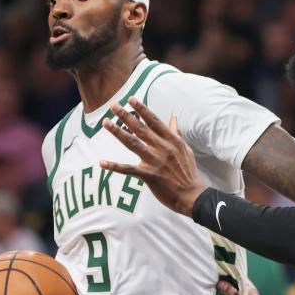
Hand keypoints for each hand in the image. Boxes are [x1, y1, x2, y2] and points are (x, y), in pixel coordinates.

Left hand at [100, 97, 206, 215]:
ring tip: (106, 122)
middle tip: (113, 105)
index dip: (142, 109)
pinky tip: (102, 163)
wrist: (192, 195)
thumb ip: (176, 133)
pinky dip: (115, 166)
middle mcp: (163, 148)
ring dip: (118, 132)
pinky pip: (128, 169)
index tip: (131, 99)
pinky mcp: (149, 175)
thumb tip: (174, 117)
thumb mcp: (185, 149)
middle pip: (141, 128)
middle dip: (126, 115)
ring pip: (133, 143)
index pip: (154, 121)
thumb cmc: (188, 172)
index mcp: (171, 140)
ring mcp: (155, 161)